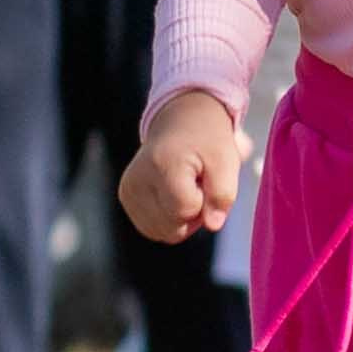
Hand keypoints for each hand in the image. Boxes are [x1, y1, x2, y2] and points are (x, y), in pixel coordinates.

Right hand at [120, 88, 242, 242]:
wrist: (179, 118)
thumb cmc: (206, 139)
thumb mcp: (226, 159)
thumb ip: (223, 194)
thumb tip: (213, 225)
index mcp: (162, 165)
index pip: (186, 210)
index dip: (204, 201)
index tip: (205, 178)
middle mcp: (137, 179)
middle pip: (173, 228)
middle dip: (193, 214)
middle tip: (198, 183)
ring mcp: (127, 190)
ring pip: (163, 233)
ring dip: (182, 219)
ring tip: (186, 188)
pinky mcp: (126, 196)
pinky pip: (153, 228)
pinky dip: (169, 219)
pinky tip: (173, 195)